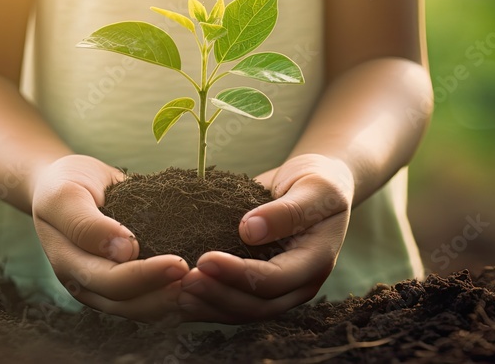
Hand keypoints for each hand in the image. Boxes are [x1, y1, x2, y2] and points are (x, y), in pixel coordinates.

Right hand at [31, 155, 188, 321]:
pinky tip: (200, 286)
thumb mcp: (65, 194)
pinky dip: (176, 298)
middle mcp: (88, 286)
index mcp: (69, 265)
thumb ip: (86, 224)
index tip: (178, 262)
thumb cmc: (65, 185)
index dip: (144, 276)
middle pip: (130, 304)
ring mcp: (107, 290)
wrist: (66, 185)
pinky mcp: (127, 286)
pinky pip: (153, 301)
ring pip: (144, 310)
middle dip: (166, 294)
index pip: (110, 281)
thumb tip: (123, 251)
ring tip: (205, 286)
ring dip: (175, 302)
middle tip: (201, 278)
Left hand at [178, 153, 353, 322]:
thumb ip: (287, 211)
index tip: (205, 259)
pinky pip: (231, 303)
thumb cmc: (318, 183)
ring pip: (241, 312)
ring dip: (208, 304)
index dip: (238, 274)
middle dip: (218, 294)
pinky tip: (178, 293)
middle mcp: (297, 285)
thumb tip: (249, 230)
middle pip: (256, 305)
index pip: (274, 280)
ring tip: (176, 289)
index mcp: (316, 262)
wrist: (316, 188)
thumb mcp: (314, 188)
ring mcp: (277, 290)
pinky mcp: (257, 287)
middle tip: (184, 279)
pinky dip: (205, 301)